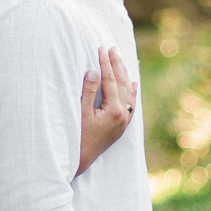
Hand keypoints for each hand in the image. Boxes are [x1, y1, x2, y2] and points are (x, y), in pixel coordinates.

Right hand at [77, 47, 136, 175]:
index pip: (110, 81)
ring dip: (124, 75)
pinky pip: (131, 104)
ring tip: (120, 59)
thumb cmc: (77, 137)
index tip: (101, 49)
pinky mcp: (122, 126)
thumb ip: (88, 91)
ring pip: (128, 92)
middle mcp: (123, 115)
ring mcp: (124, 121)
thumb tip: (93, 70)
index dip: (105, 63)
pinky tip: (133, 83)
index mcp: (114, 111)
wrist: (80, 161)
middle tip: (111, 48)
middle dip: (117, 65)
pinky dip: (132, 91)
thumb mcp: (80, 113)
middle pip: (122, 83)